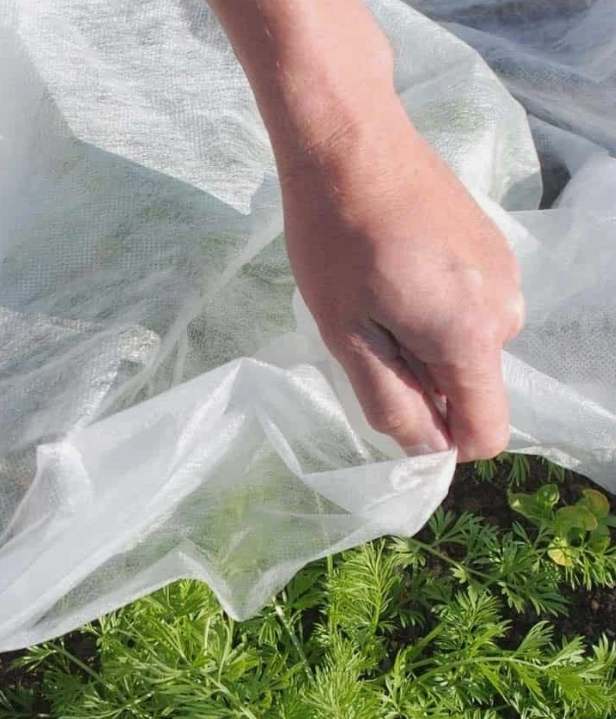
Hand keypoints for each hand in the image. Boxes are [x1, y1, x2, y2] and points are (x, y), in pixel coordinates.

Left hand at [278, 109, 523, 459]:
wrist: (351, 141)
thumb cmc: (335, 242)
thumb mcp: (348, 338)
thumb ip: (391, 404)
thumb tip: (427, 452)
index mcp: (473, 339)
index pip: (486, 433)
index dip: (441, 441)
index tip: (394, 408)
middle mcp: (507, 309)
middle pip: (470, 387)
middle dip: (421, 379)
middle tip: (367, 328)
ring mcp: (505, 273)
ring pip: (466, 347)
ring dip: (422, 341)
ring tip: (377, 293)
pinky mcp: (492, 249)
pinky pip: (468, 309)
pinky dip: (433, 308)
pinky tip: (395, 268)